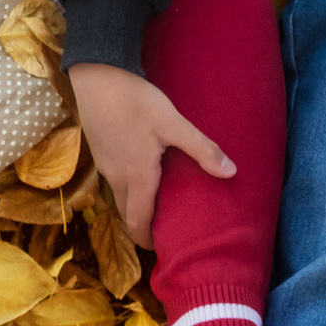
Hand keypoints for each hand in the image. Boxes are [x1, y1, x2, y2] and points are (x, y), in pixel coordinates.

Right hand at [70, 61, 235, 244]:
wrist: (94, 75)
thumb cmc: (134, 100)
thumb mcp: (172, 122)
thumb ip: (201, 148)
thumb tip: (231, 172)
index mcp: (136, 177)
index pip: (138, 223)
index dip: (149, 241)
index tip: (166, 249)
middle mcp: (117, 177)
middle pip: (128, 213)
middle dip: (144, 225)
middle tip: (167, 226)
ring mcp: (104, 164)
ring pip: (120, 196)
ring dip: (136, 205)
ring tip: (159, 201)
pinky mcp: (99, 150)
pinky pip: (115, 180)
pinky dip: (129, 187)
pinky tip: (143, 171)